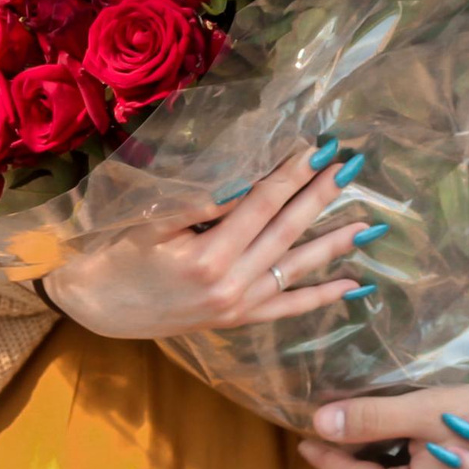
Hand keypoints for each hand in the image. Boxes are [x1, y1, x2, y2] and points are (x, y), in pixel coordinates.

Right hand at [39, 139, 370, 339]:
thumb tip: (247, 183)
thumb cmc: (119, 253)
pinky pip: (288, 308)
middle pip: (287, 231)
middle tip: (351, 168)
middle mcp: (231, 284)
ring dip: (334, 244)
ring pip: (296, 269)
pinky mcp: (239, 319)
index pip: (261, 203)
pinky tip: (352, 285)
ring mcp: (239, 306)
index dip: (291, 173)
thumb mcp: (153, 221)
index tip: (319, 149)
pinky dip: (320, 297)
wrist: (100, 305)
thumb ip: (202, 205)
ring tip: (369, 224)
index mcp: (208, 256)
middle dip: (320, 196)